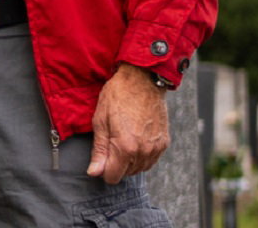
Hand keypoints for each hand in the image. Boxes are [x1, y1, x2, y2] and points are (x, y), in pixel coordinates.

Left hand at [86, 63, 169, 183]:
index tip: (101, 157)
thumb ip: (99, 150)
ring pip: (139, 168)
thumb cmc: (118, 96)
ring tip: (122, 137)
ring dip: (129, 160)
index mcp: (125, 147)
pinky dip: (142, 155)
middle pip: (126, 173)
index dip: (103, 169)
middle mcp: (144, 151)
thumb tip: (94, 172)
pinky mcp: (164, 142)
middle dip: (116, 163)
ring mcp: (156, 148)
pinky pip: (151, 160)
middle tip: (111, 140)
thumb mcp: (100, 121)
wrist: (142, 80)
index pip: (113, 177)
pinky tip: (135, 139)